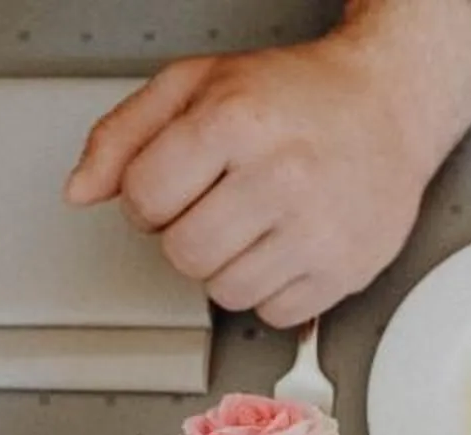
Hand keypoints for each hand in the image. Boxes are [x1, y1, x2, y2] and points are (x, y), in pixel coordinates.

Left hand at [65, 0, 470, 326]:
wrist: (389, 103)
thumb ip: (125, 133)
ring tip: (256, 223)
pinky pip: (273, 315)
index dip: (148, 196)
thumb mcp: (198, 83)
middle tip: (218, 204)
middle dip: (188, 234)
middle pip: (182, 255)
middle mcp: (281, 176)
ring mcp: (318, 229)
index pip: (143, 198)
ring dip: (228, 266)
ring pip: (225, 292)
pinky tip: (287, 246)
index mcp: (236, 121)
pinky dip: (271, 289)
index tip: (175, 183)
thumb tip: (81, 191)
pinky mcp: (345, 270)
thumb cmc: (295, 95)